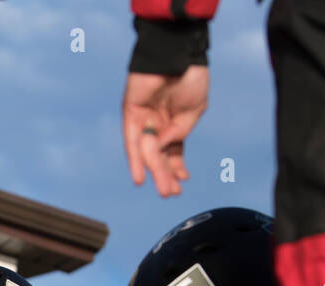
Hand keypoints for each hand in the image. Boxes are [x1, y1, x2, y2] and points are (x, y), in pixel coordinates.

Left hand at [122, 66, 208, 194]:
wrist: (180, 52)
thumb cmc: (190, 77)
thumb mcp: (193, 112)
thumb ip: (179, 133)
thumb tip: (163, 150)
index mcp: (173, 123)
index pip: (172, 151)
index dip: (176, 167)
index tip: (182, 182)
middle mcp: (156, 123)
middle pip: (159, 155)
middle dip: (166, 175)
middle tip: (171, 194)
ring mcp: (143, 118)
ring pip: (147, 152)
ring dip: (155, 172)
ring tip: (165, 191)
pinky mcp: (131, 112)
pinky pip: (131, 140)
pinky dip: (135, 159)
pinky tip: (140, 178)